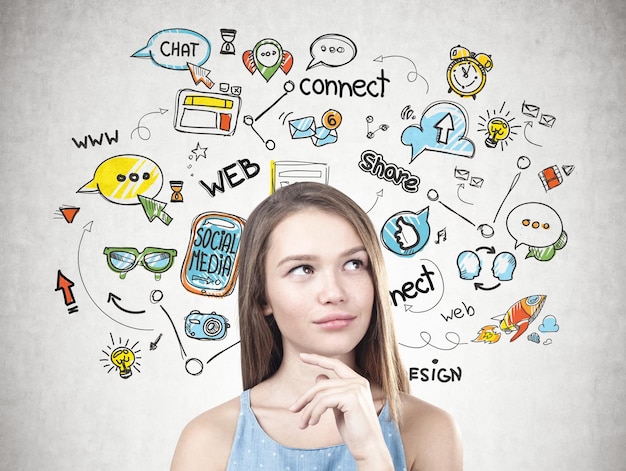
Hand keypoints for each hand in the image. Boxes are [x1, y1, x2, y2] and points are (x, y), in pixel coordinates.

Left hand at [289, 353, 392, 468]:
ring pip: (320, 394)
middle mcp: (358, 382)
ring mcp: (356, 388)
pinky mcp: (351, 397)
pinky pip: (323, 401)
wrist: (368, 447)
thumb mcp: (339, 408)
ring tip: (303, 424)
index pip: (335, 364)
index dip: (318, 359)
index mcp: (358, 382)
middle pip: (322, 384)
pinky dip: (314, 413)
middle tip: (292, 409)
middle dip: (305, 397)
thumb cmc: (354, 430)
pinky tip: (312, 423)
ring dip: (308, 410)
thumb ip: (331, 392)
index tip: (302, 356)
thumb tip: (319, 376)